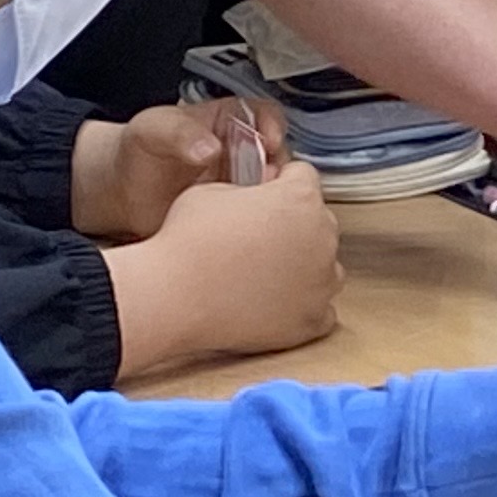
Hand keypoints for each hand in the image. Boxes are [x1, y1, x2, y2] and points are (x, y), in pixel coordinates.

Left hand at [70, 99, 283, 239]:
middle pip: (280, 157)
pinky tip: (236, 229)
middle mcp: (244, 153)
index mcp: (231, 121)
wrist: (118, 194)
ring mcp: (243, 186)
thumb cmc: (135, 151)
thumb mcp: (152, 129)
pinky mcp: (237, 218)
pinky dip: (254, 226)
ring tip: (247, 209)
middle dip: (277, 171)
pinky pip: (256, 221)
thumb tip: (209, 149)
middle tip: (261, 182)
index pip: (267, 116)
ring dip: (267, 201)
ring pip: (273, 191)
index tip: (269, 143)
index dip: (273, 128)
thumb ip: (178, 132)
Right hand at [102, 161, 343, 373]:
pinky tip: (270, 304)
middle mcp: (322, 236)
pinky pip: (321, 309)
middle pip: (317, 222)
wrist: (173, 297)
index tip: (266, 197)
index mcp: (300, 197)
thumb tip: (259, 197)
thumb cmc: (186, 243)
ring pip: (323, 265)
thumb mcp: (213, 190)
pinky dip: (300, 306)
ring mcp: (322, 280)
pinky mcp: (313, 318)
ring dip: (301, 266)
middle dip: (292, 226)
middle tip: (255, 240)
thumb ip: (249, 189)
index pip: (304, 178)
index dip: (279, 184)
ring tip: (259, 275)